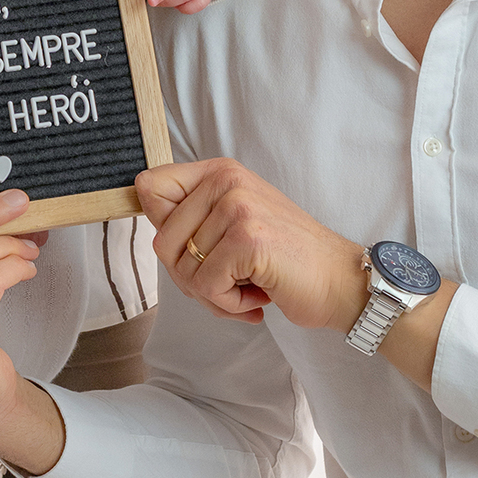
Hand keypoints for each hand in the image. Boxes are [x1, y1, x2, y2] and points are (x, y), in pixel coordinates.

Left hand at [138, 158, 460, 390]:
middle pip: (161, 242)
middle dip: (191, 277)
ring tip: (249, 287)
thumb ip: (190, 214)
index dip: (165, 231)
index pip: (148, 188)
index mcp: (219, 171)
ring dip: (214, 295)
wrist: (339, 282)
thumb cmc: (284, 259)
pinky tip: (258, 298)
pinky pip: (205, 287)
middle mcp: (226, 180)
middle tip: (231, 281)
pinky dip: (229, 306)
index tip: (199, 249)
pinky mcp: (248, 241)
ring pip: (183, 271)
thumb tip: (138, 196)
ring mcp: (238, 208)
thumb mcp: (234, 222)